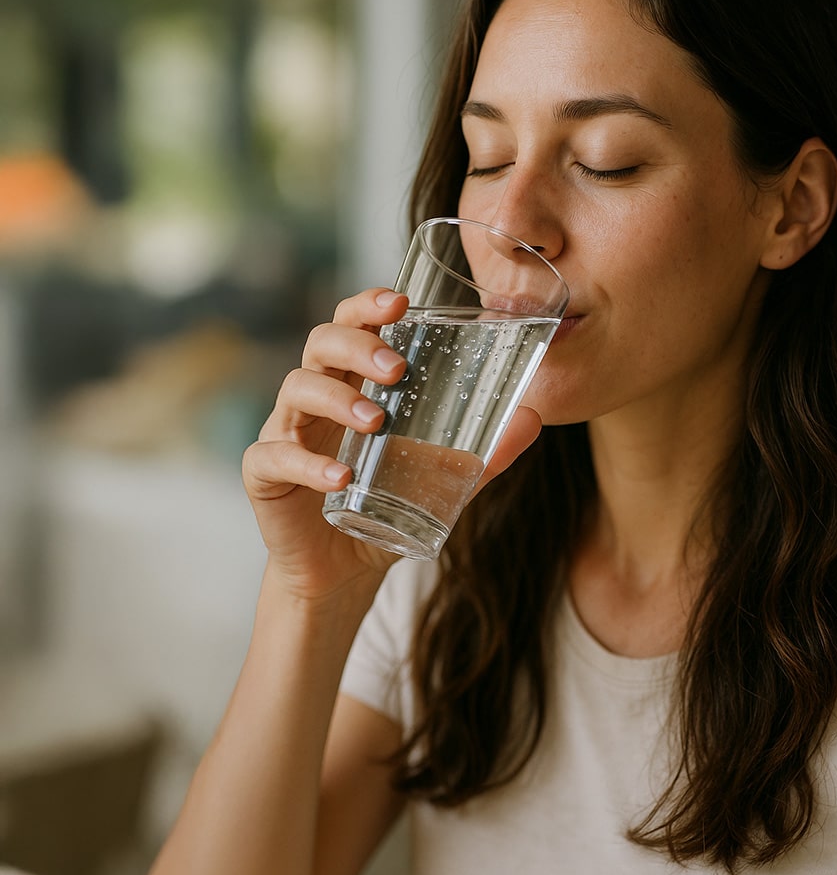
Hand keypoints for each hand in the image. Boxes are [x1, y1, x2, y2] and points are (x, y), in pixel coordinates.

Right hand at [242, 288, 542, 601]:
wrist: (344, 570)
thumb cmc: (387, 505)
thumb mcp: (444, 478)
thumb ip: (486, 451)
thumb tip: (534, 417)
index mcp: (354, 384)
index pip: (352, 325)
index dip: (368, 306)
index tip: (399, 304)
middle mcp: (316, 399)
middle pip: (321, 344)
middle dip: (359, 346)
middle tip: (398, 369)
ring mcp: (285, 431)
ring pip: (296, 389)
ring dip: (337, 399)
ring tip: (375, 422)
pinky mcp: (265, 474)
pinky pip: (273, 455)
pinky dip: (308, 463)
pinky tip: (341, 477)